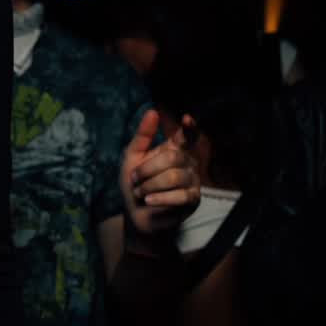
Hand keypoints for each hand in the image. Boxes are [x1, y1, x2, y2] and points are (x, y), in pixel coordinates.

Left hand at [121, 109, 200, 239]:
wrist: (135, 214)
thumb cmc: (135, 184)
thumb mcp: (132, 158)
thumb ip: (142, 136)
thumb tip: (152, 111)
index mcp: (174, 150)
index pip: (187, 136)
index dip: (189, 128)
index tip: (187, 118)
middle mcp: (187, 163)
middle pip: (172, 157)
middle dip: (147, 170)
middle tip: (136, 180)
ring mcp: (193, 181)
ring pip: (174, 177)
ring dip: (149, 186)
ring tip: (141, 193)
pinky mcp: (193, 200)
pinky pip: (180, 195)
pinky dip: (160, 198)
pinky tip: (149, 201)